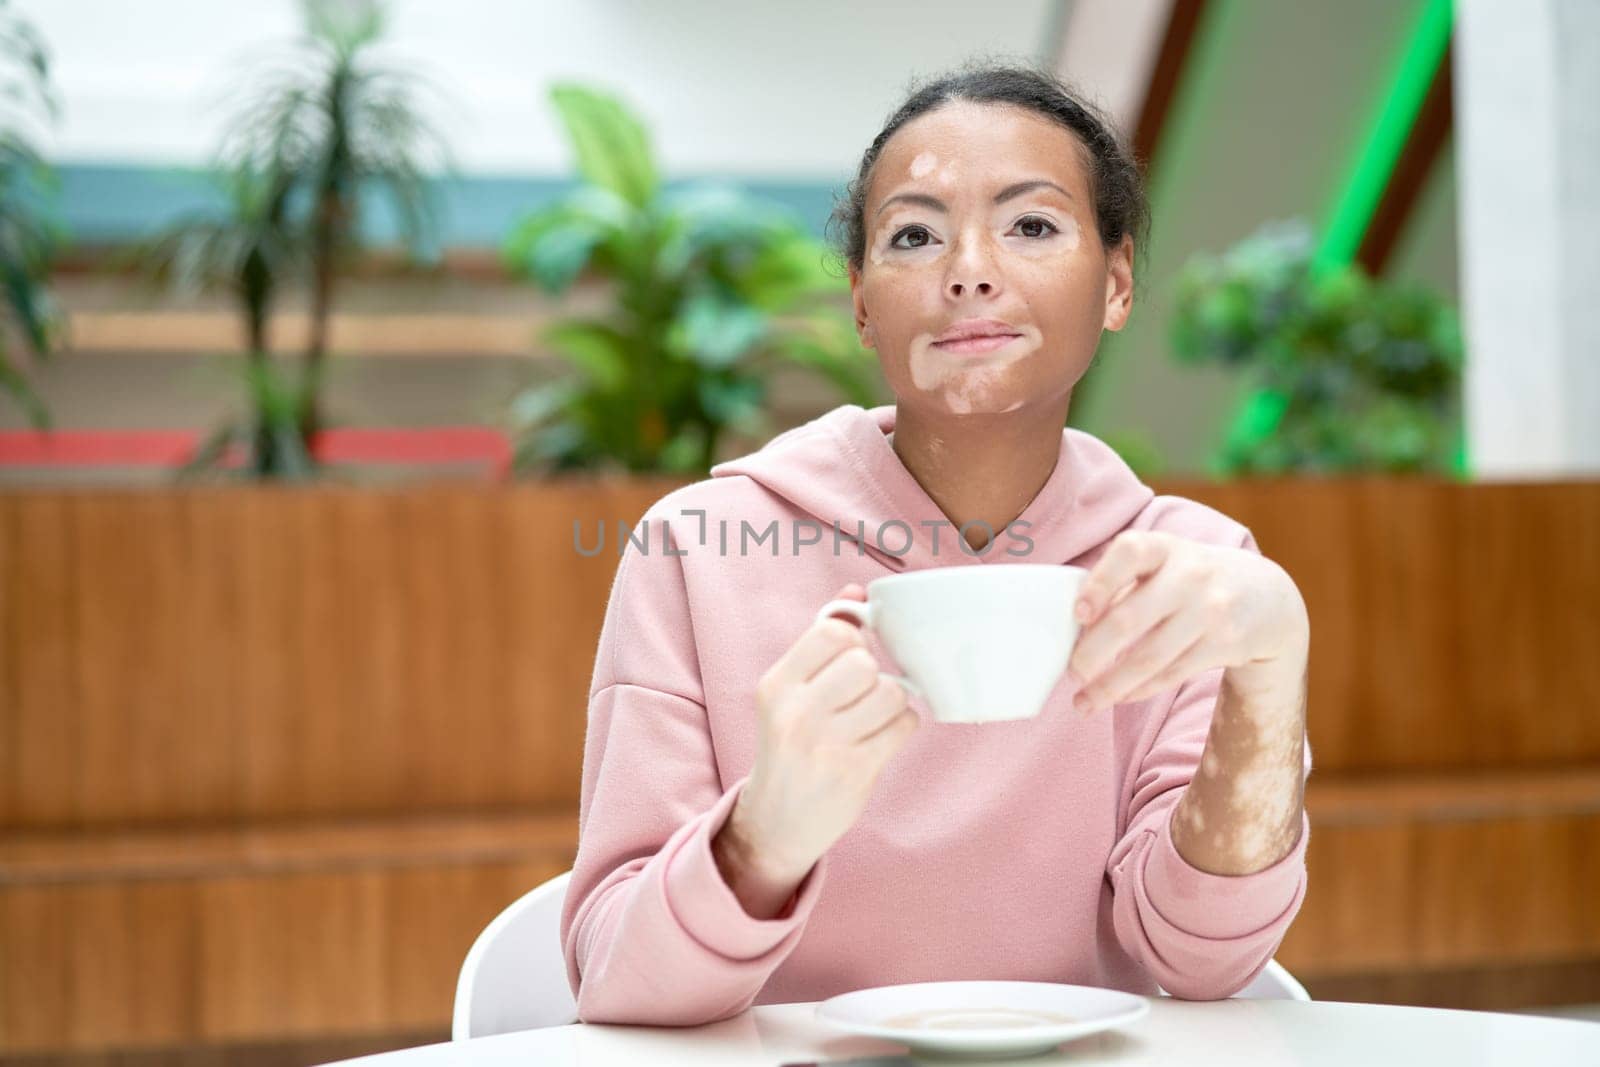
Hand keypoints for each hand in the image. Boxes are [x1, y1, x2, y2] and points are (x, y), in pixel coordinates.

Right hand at [730, 582, 920, 882]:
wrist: (776, 822)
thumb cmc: (789, 746)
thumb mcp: (790, 692)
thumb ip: (820, 640)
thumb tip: (855, 592)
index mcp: (776, 686)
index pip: (832, 632)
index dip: (853, 639)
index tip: (851, 656)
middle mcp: (796, 714)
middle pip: (864, 662)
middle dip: (873, 673)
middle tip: (862, 693)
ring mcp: (826, 746)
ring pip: (891, 692)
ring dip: (892, 701)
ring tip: (874, 716)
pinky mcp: (855, 773)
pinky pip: (904, 726)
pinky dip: (901, 726)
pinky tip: (882, 736)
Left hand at [1065, 531, 1308, 714]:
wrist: (1267, 597)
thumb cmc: (1192, 578)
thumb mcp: (1165, 562)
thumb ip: (1123, 581)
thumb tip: (1072, 624)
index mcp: (1166, 547)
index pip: (1129, 553)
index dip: (1099, 583)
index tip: (1077, 614)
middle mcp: (1190, 575)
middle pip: (1130, 618)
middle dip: (1092, 652)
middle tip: (1071, 672)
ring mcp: (1210, 611)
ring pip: (1149, 657)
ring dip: (1110, 685)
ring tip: (1083, 702)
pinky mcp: (1225, 644)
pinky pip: (1171, 674)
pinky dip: (1138, 690)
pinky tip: (1116, 697)